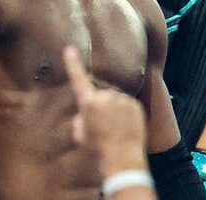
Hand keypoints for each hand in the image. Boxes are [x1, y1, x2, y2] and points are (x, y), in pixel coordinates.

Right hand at [64, 45, 146, 172]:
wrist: (123, 157)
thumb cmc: (98, 148)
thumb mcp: (80, 134)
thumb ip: (81, 118)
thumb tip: (85, 114)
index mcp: (89, 103)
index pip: (78, 78)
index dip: (73, 63)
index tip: (70, 49)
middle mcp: (106, 96)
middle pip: (100, 95)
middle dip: (101, 106)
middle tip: (103, 126)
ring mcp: (122, 99)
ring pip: (115, 100)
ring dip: (115, 110)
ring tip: (116, 129)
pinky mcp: (135, 104)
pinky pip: (127, 105)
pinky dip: (126, 114)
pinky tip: (125, 127)